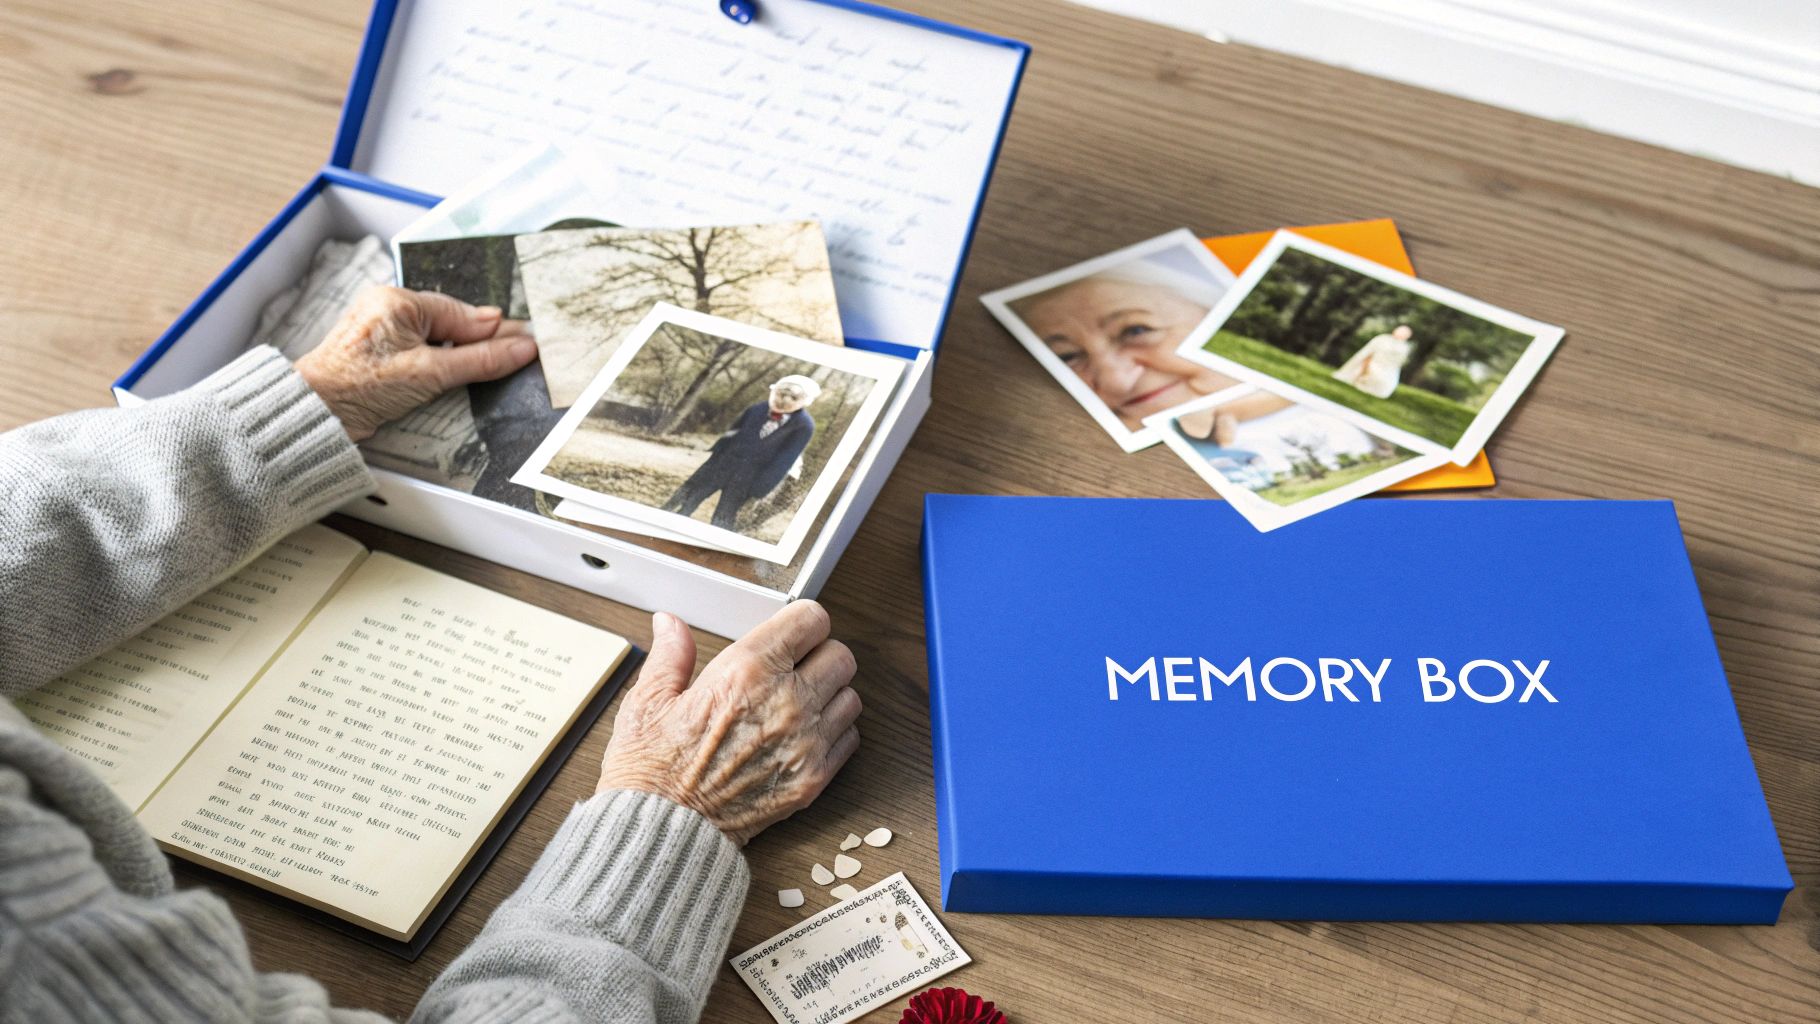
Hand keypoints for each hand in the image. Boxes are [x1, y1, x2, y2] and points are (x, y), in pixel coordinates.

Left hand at [294, 286, 536, 441]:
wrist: (316, 413)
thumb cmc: (359, 386)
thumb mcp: (431, 373)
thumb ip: (480, 359)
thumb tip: (521, 348)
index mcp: (398, 300)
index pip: (462, 314)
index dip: (497, 332)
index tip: (529, 341)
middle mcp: (390, 308)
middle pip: (452, 324)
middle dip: (483, 340)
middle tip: (523, 352)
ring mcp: (383, 330)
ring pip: (439, 337)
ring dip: (464, 352)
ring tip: (501, 361)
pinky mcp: (380, 352)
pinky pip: (423, 349)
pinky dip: (444, 360)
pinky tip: (461, 369)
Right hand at [597, 602, 861, 845]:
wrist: (663, 832)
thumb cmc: (651, 770)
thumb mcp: (648, 700)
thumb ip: (671, 654)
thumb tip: (670, 623)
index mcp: (746, 672)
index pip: (811, 619)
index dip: (801, 622)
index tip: (790, 632)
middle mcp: (785, 702)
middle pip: (840, 655)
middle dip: (818, 656)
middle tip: (793, 669)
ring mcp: (805, 742)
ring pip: (851, 696)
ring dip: (829, 695)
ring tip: (798, 704)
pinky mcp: (813, 779)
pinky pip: (849, 739)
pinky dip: (834, 734)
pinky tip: (803, 737)